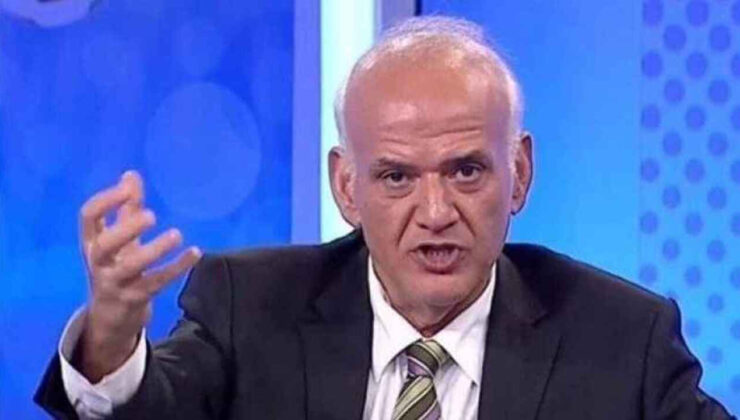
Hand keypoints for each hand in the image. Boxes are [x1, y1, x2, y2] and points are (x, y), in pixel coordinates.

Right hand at [76, 170, 200, 380]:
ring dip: (155, 250)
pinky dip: (177, 268)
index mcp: (92, 241)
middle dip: (127, 229)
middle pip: (105, 244)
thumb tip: (131, 174)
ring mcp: (115, 282)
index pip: (88, 217)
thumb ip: (126, 208)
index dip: (105, 201)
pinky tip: (195, 253)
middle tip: (152, 216)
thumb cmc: (116, 266)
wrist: (110, 316)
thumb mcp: (118, 238)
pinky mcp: (135, 298)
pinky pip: (157, 282)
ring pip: (132, 267)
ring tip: (177, 234)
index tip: (127, 189)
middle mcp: (99, 262)